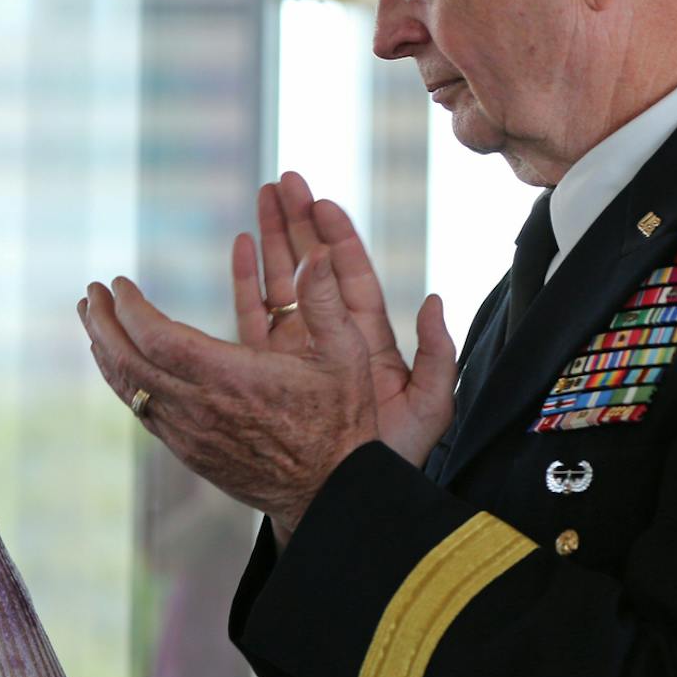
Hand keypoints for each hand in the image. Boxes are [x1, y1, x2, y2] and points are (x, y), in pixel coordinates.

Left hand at [81, 263, 380, 536]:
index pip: (157, 337)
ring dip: (105, 351)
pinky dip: (123, 380)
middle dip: (103, 324)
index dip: (129, 309)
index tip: (118, 283)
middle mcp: (200, 408)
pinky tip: (118, 362)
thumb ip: (325, 300)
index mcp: (230, 379)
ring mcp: (190, 434)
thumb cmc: (341, 420)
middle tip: (89, 292)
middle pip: (129, 362)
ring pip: (130, 390)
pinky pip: (143, 411)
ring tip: (92, 320)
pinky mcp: (189, 450)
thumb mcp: (346, 354)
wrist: (329, 491)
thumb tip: (319, 251)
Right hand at [235, 172, 456, 464]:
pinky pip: (254, 318)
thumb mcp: (430, 407)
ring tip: (260, 197)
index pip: (352, 276)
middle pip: (314, 267)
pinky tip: (240, 247)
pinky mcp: (269, 372)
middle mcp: (331, 339)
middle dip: (298, 222)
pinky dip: (247, 281)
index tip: (321, 200)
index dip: (338, 237)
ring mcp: (298, 352)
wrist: (346, 497)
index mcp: (369, 341)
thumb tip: (433, 299)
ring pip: (282, 283)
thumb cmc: (391, 459)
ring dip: (271, 240)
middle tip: (285, 179)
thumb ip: (437, 355)